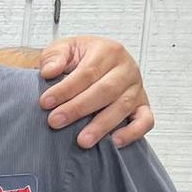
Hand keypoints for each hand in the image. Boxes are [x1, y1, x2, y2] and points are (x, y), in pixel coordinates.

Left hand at [39, 36, 154, 147]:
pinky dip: (133, 132)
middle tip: (55, 122)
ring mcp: (137, 87)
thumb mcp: (64, 49)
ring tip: (82, 141)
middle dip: (78, 108)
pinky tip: (115, 142)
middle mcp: (126, 68)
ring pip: (123, 106)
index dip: (66, 89)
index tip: (46, 103)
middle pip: (105, 90)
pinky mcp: (142, 105)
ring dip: (101, 125)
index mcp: (108, 51)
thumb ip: (54, 56)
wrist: (97, 61)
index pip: (87, 72)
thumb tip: (49, 71)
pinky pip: (145, 120)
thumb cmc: (80, 58)